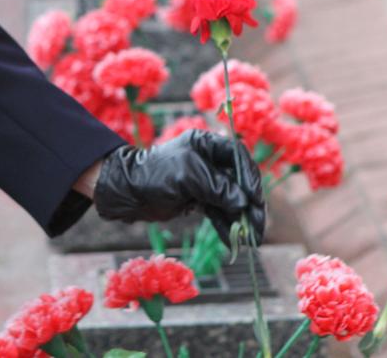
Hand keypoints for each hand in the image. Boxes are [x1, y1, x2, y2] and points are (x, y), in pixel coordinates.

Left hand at [91, 129, 265, 242]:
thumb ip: (217, 187)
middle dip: (250, 205)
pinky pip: (219, 212)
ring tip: (252, 241)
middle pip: (239, 182)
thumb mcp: (188, 175)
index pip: (239, 157)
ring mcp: (204, 181)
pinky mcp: (198, 199)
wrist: (127, 191)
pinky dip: (227, 226)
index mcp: (206, 144)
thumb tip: (243, 203)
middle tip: (259, 227)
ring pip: (231, 200)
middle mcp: (208, 160)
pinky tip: (235, 243)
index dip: (250, 178)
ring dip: (242, 220)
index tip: (255, 199)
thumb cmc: (155, 173)